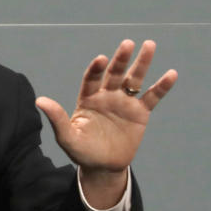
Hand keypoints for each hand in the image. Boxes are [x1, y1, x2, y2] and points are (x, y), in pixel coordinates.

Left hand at [35, 39, 176, 181]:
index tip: (102, 59)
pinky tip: (171, 74)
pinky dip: (162, 86)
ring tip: (149, 45)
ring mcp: (124, 102)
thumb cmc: (82, 151)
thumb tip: (39, 100)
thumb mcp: (68, 137)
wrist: (103, 166)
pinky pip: (152, 97)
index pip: (92, 79)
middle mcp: (106, 96)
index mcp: (88, 98)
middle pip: (114, 73)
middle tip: (128, 43)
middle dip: (120, 59)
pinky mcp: (140, 113)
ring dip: (141, 63)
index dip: (96, 69)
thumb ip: (57, 118)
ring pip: (134, 79)